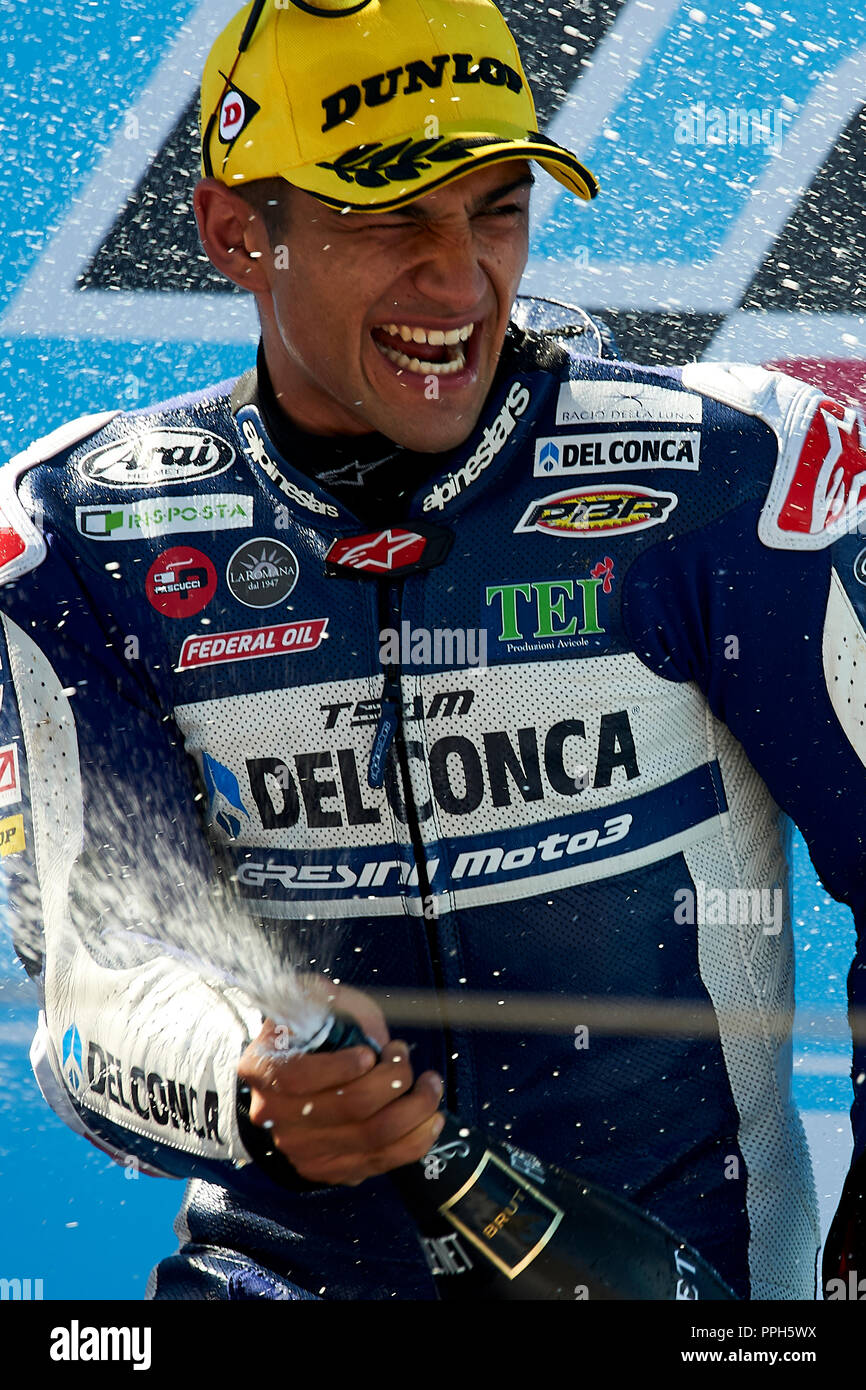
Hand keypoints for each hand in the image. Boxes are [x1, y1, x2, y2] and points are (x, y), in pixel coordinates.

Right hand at [237, 980, 444, 1185]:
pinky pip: (382, 1161)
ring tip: (430, 1085)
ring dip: (416, 1109)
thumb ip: (338, 1004)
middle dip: (394, 1079)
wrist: (294, 1073)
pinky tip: (431, 1117)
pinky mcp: (328, 1169)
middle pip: (348, 1107)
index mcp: (262, 1068)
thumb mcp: (316, 1001)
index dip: (341, 1067)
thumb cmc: (313, 1031)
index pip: (299, 1076)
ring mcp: (300, 1149)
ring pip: (373, 1137)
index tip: (370, 1053)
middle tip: (406, 1056)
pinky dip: (416, 1140)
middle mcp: (274, 1115)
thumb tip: (372, 1034)